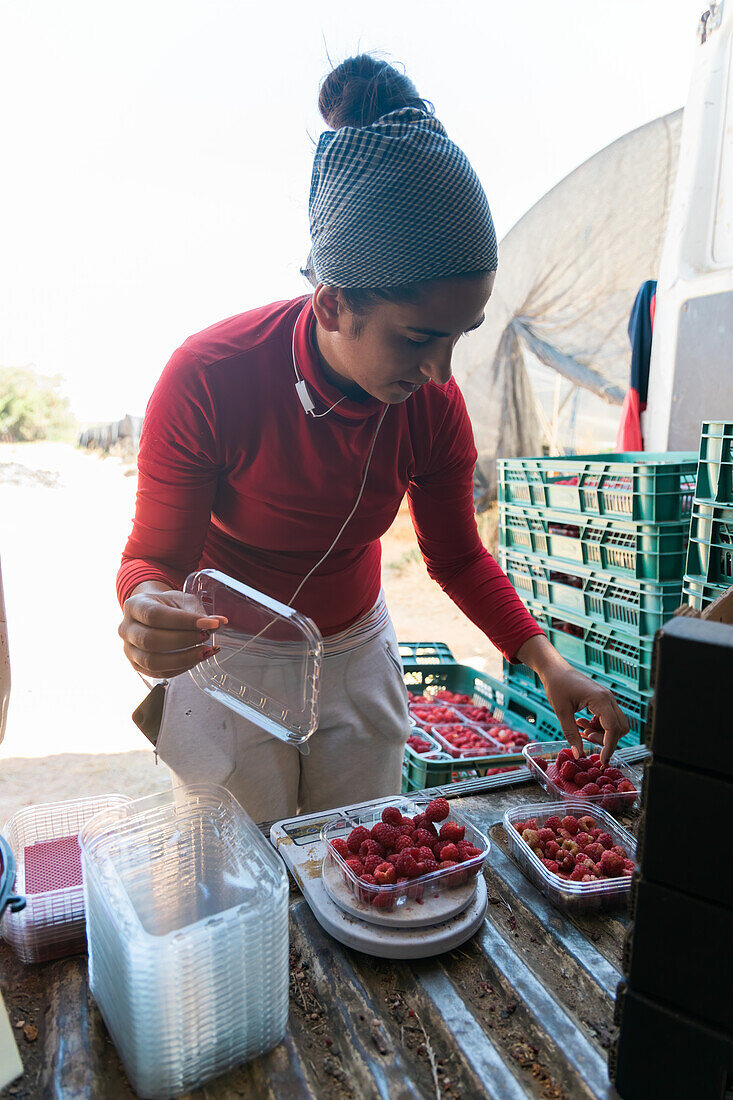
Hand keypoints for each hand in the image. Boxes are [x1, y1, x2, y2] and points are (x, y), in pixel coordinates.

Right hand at [119, 581, 226, 677]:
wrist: (152, 612)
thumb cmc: (168, 605)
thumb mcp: (182, 600)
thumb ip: (199, 612)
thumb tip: (219, 623)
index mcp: (134, 605)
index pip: (155, 615)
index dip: (183, 621)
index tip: (208, 624)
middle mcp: (125, 629)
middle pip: (151, 640)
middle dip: (184, 641)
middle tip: (206, 636)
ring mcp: (128, 650)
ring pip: (152, 661)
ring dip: (183, 658)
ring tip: (205, 651)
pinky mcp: (137, 666)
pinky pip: (158, 673)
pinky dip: (181, 668)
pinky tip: (196, 659)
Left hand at [515, 635, 628, 763]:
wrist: (554, 669)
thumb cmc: (557, 686)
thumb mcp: (562, 712)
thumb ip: (571, 734)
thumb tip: (578, 755)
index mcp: (601, 700)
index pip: (613, 729)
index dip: (609, 747)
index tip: (602, 760)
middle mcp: (608, 698)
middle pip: (620, 728)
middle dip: (606, 739)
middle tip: (586, 739)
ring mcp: (607, 698)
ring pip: (616, 724)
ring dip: (601, 733)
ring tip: (581, 730)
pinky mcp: (603, 700)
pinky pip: (608, 718)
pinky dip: (599, 726)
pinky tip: (582, 724)